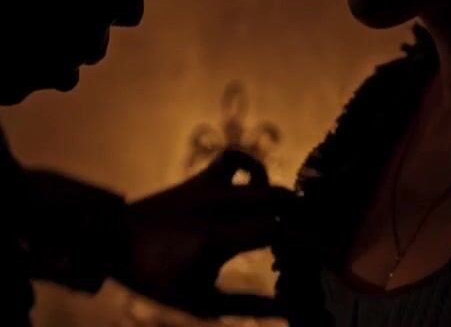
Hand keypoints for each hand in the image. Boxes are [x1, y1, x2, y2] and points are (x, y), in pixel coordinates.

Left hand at [113, 149, 294, 318]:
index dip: (304, 240)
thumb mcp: (201, 302)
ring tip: (286, 220)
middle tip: (304, 238)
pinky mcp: (202, 177)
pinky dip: (252, 168)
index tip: (320, 254)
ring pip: (264, 182)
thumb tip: (287, 312)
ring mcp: (210, 188)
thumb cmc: (157, 278)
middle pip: (280, 200)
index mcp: (217, 239)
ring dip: (282, 201)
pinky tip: (254, 187)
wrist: (111, 240)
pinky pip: (235, 158)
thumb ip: (248, 305)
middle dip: (300, 218)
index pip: (277, 231)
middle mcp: (218, 206)